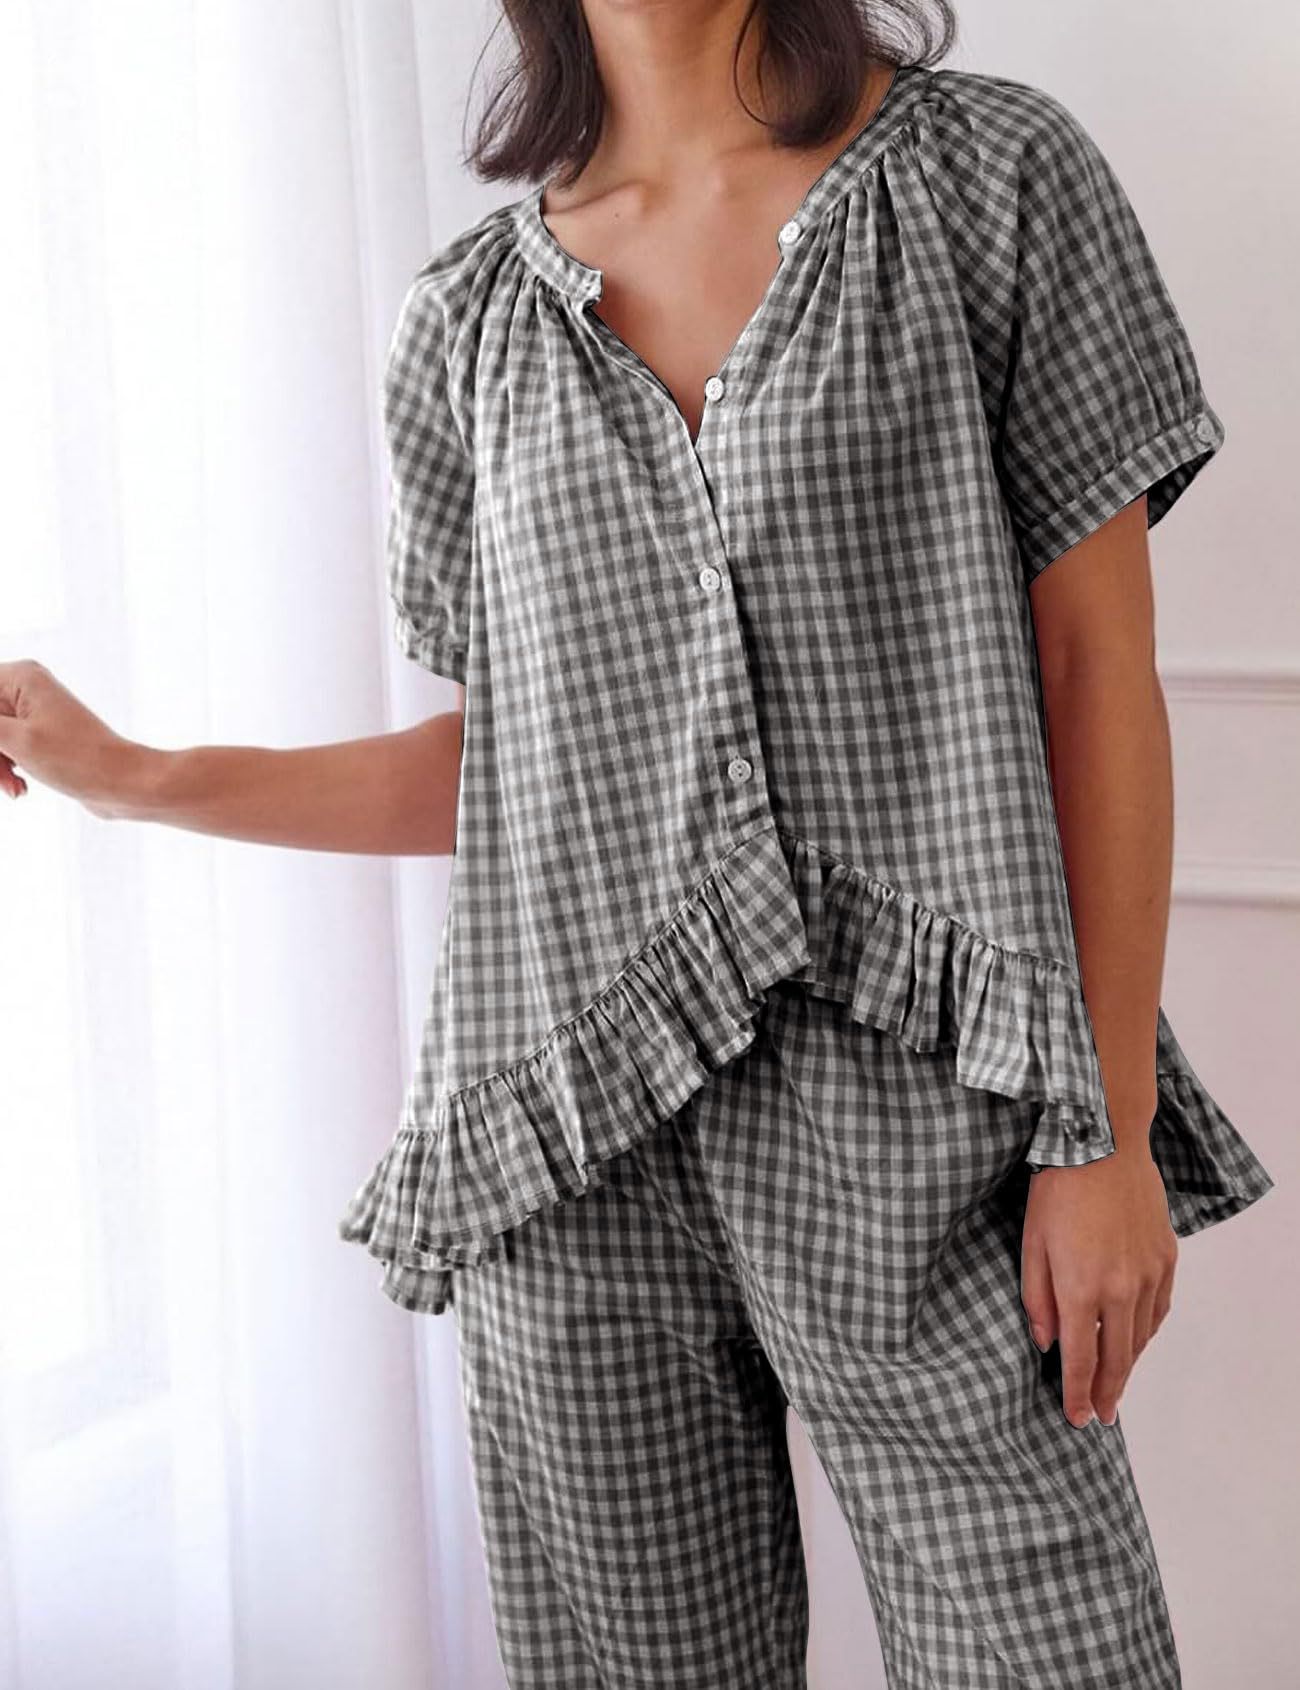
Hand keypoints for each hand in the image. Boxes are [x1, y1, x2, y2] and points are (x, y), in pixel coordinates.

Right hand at [0, 658, 146, 815]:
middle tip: (3, 774)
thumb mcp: (13, 740)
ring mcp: (33, 712)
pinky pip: (4, 749)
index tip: (1, 748)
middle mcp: (26, 687)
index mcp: (20, 676)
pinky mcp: (39, 736)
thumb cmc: (77, 760)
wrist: (124, 786)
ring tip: (13, 788)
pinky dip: (5, 770)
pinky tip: (19, 789)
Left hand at [1020, 1140, 1176, 1428]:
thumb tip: (1046, 1342)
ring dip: (1128, 1365)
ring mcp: (1148, 1274)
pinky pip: (1159, 1308)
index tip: (1078, 1418)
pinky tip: (1136, 1339)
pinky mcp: (1166, 1257)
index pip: (1082, 1359)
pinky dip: (1147, 1331)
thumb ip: (1036, 1297)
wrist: (1103, 1143)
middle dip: (1108, 1392)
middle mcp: (1121, 1288)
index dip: (1079, 1394)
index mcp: (1081, 1287)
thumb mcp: (1032, 1242)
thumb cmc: (1058, 1188)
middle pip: (1118, 1357)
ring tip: (1116, 1385)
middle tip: (1101, 1416)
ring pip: (1141, 1336)